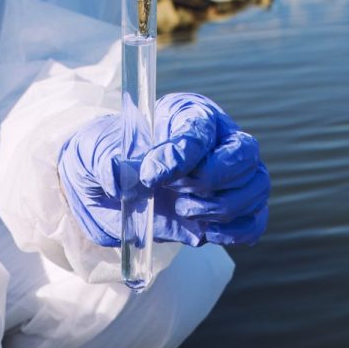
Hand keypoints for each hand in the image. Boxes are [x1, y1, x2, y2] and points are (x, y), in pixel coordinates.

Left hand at [57, 92, 269, 250]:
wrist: (106, 195)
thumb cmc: (104, 161)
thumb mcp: (92, 154)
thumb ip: (105, 160)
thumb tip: (119, 172)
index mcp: (186, 116)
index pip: (200, 130)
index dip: (181, 156)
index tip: (150, 176)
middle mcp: (217, 141)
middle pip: (245, 153)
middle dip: (213, 180)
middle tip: (178, 197)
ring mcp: (229, 178)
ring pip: (255, 186)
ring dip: (222, 208)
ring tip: (184, 212)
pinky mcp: (230, 212)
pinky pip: (255, 220)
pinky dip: (236, 231)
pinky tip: (205, 232)